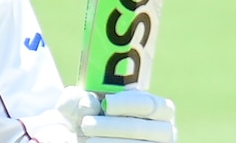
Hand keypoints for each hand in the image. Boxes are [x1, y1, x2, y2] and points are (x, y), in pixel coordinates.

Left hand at [56, 86, 176, 141]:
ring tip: (87, 139)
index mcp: (153, 107)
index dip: (128, 103)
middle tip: (87, 124)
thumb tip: (88, 104)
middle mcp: (161, 130)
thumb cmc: (84, 117)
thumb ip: (76, 98)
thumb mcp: (75, 105)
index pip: (150, 103)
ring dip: (108, 142)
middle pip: (142, 128)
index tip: (106, 104)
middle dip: (113, 126)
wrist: (80, 138)